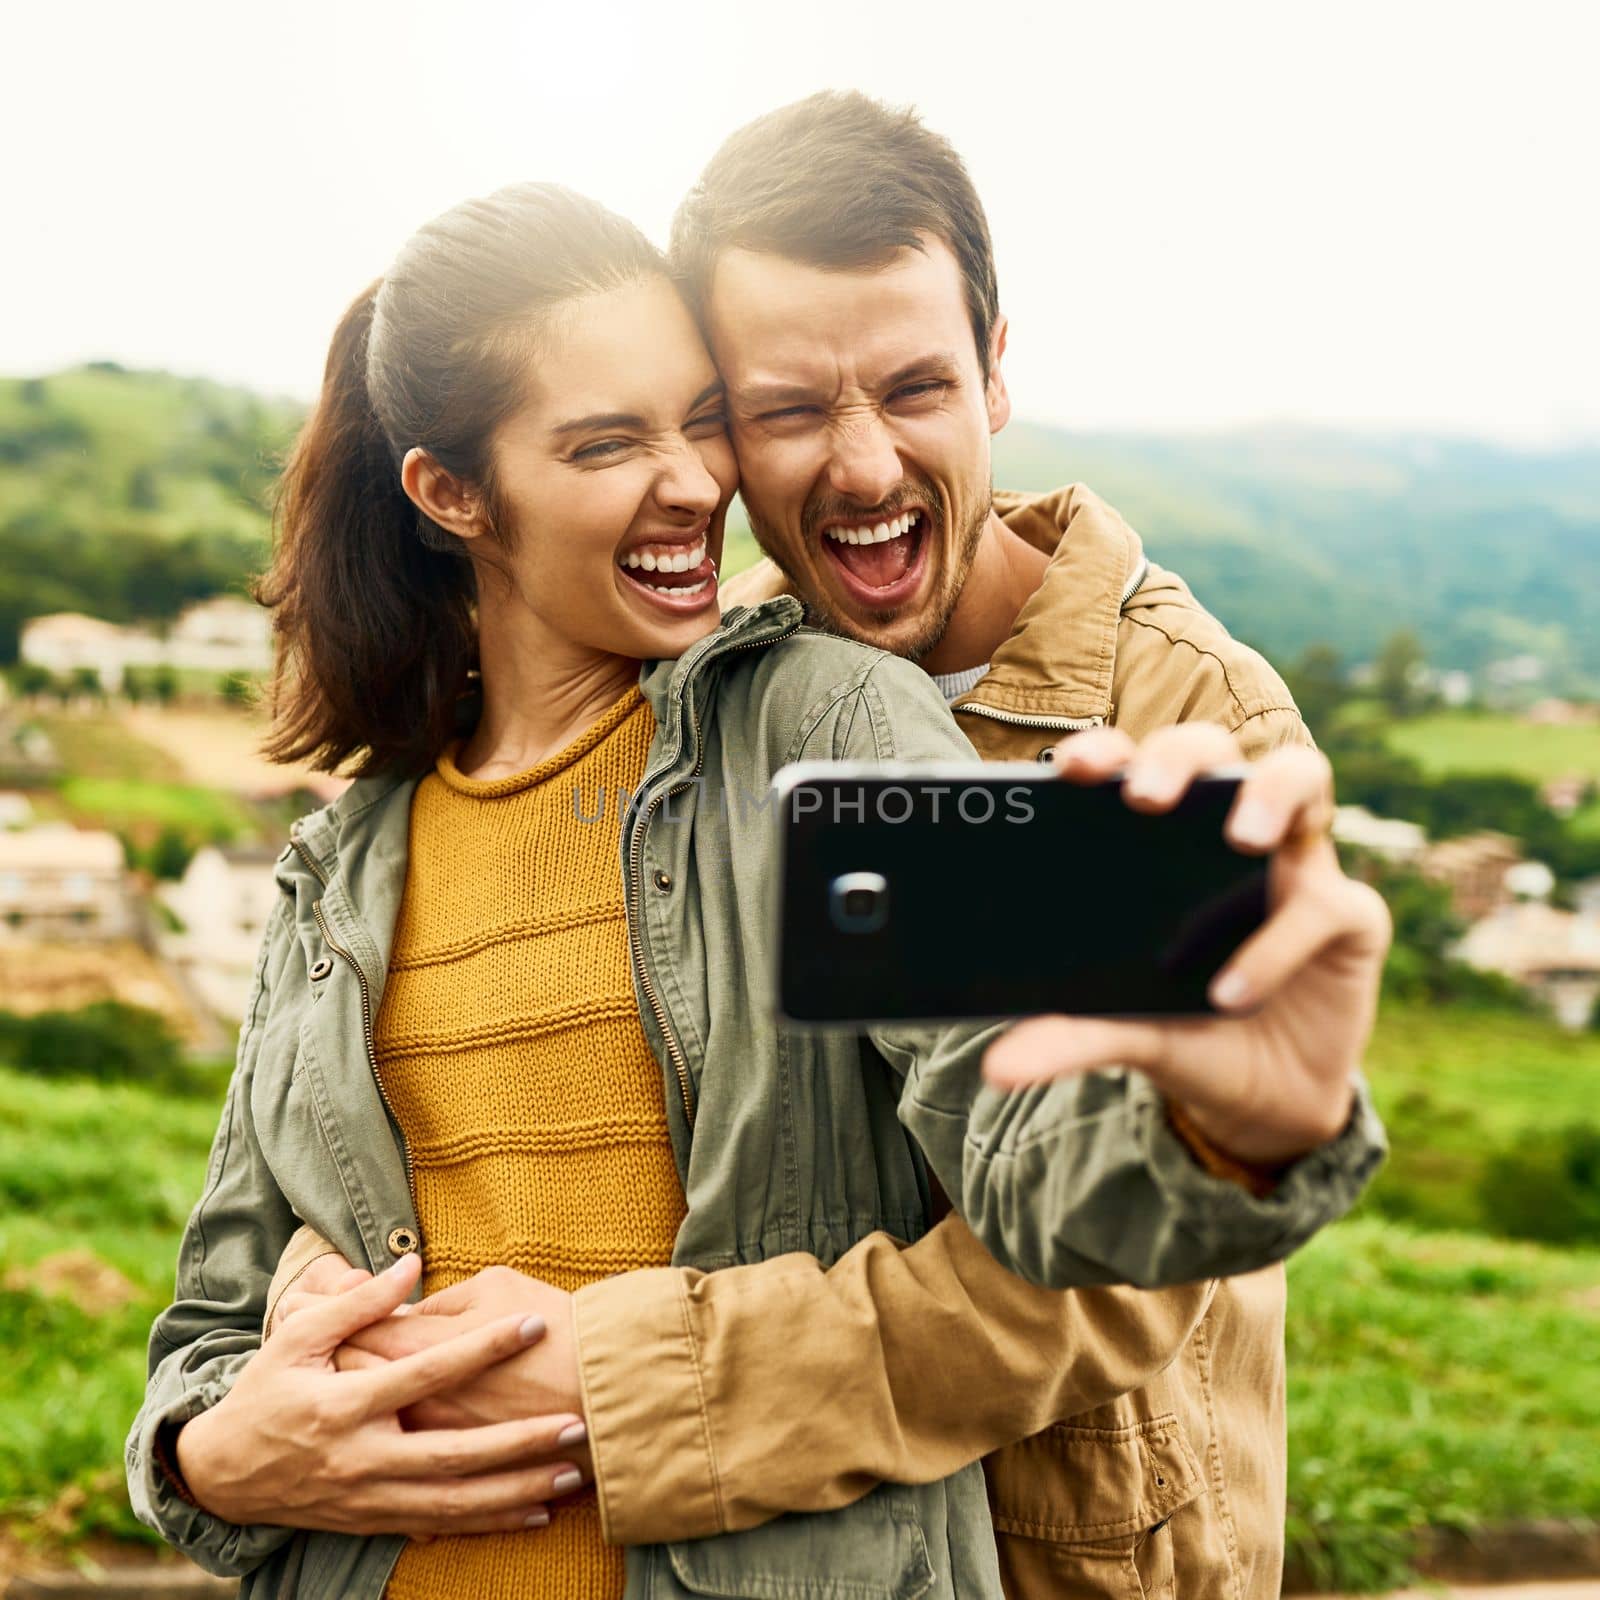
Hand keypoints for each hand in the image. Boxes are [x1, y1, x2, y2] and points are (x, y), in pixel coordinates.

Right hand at [174, 1254, 584, 1534]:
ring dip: (517, 1491)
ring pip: (455, 1502)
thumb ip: (357, 1305)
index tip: (532, 1325)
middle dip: (519, 1442)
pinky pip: (441, 1527)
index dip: (482, 1347)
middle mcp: (361, 1457)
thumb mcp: (296, 1338)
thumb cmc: (266, 1392)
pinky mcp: (373, 1522)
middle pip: (454, 1454)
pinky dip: (490, 1522)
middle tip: (577, 1423)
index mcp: (344, 1405)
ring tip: (572, 1475)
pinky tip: (535, 1514)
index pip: (427, 1372)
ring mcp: (369, 1497)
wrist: (222, 1475)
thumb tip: (410, 1268)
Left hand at [982, 723, 1390, 1165]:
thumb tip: (998, 1068)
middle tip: (1147, 796)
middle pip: (1213, 747)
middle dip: (1180, 756)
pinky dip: (1275, 949)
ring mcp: (1296, 864)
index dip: (1107, 751)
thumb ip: (1068, 1037)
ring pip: (1302, 774)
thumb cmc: (1184, 1033)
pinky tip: (1233, 995)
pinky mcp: (1350, 913)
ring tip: (1242, 838)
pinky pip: (1324, 907)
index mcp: (1165, 842)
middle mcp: (1229, 831)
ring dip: (1271, 792)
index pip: (1134, 766)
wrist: (1261, 1101)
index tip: (1072, 770)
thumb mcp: (1123, 1031)